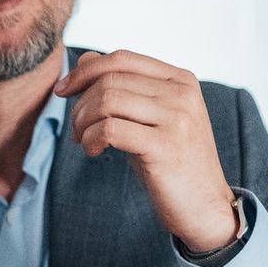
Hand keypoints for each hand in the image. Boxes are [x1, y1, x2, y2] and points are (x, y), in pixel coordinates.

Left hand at [57, 50, 237, 253]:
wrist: (205, 208)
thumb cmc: (171, 163)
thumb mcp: (148, 119)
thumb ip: (122, 88)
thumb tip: (86, 58)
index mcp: (180, 80)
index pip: (122, 59)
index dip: (85, 71)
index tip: (62, 91)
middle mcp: (182, 93)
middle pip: (110, 80)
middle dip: (81, 105)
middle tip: (77, 131)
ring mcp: (177, 118)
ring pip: (107, 100)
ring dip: (83, 123)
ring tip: (85, 142)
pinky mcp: (165, 146)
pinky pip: (110, 128)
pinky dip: (91, 139)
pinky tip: (94, 151)